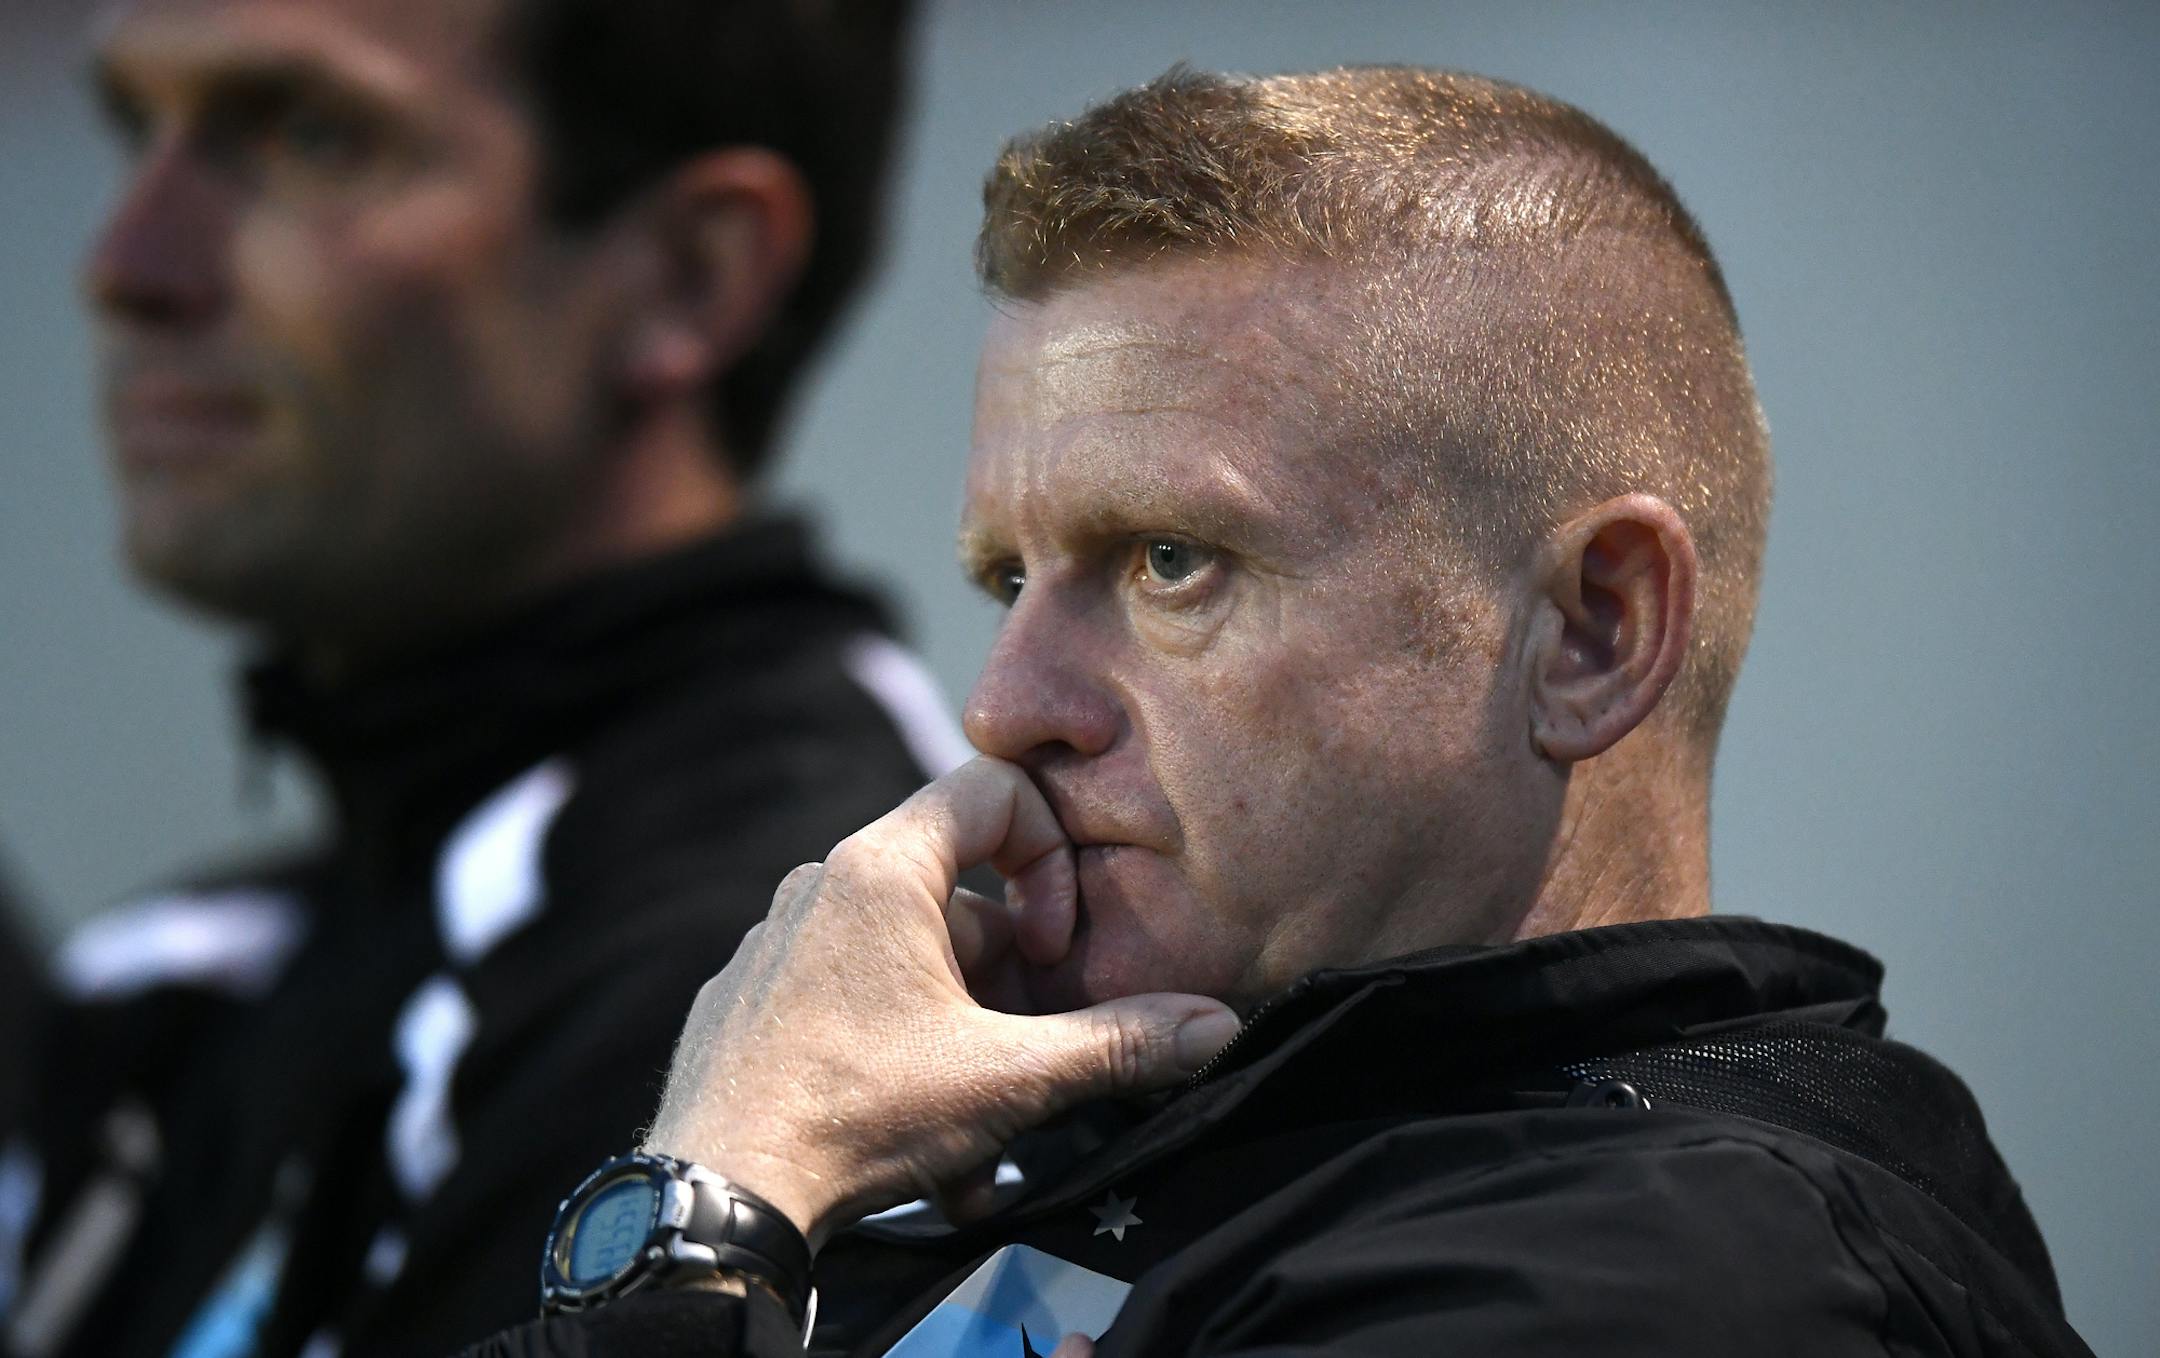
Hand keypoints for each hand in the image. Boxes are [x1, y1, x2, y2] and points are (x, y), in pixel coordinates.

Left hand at [640, 757, 1239, 1245]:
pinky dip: (896, 1053)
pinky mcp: (748, 1001)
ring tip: (983, 1127)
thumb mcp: (1008, 1079)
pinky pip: (847, 1001)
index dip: (1050, 856)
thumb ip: (1118, 1044)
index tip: (1055, 945)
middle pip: (956, 896)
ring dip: (963, 1033)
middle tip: (1031, 1051)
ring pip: (907, 963)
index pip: (993, 789)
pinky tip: (914, 1141)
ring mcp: (775, 942)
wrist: (718, 1194)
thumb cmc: (859, 1113)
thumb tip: (1217, 1026)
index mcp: (880, 868)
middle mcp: (819, 885)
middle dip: (1011, 978)